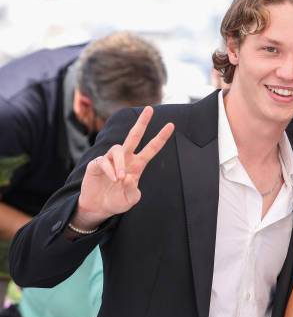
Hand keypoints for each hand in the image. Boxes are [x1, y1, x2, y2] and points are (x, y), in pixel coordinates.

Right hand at [72, 107, 174, 228]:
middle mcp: (126, 158)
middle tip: (150, 109)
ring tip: (120, 178)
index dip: (161, 137)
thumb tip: (130, 177)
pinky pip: (104, 161)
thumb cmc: (117, 201)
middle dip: (142, 122)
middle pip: (134, 136)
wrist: (98, 207)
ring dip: (120, 163)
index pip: (152, 148)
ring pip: (118, 149)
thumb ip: (132, 190)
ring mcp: (111, 159)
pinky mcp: (97, 163)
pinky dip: (109, 170)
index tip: (171, 125)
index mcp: (138, 165)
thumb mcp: (130, 200)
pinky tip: (112, 179)